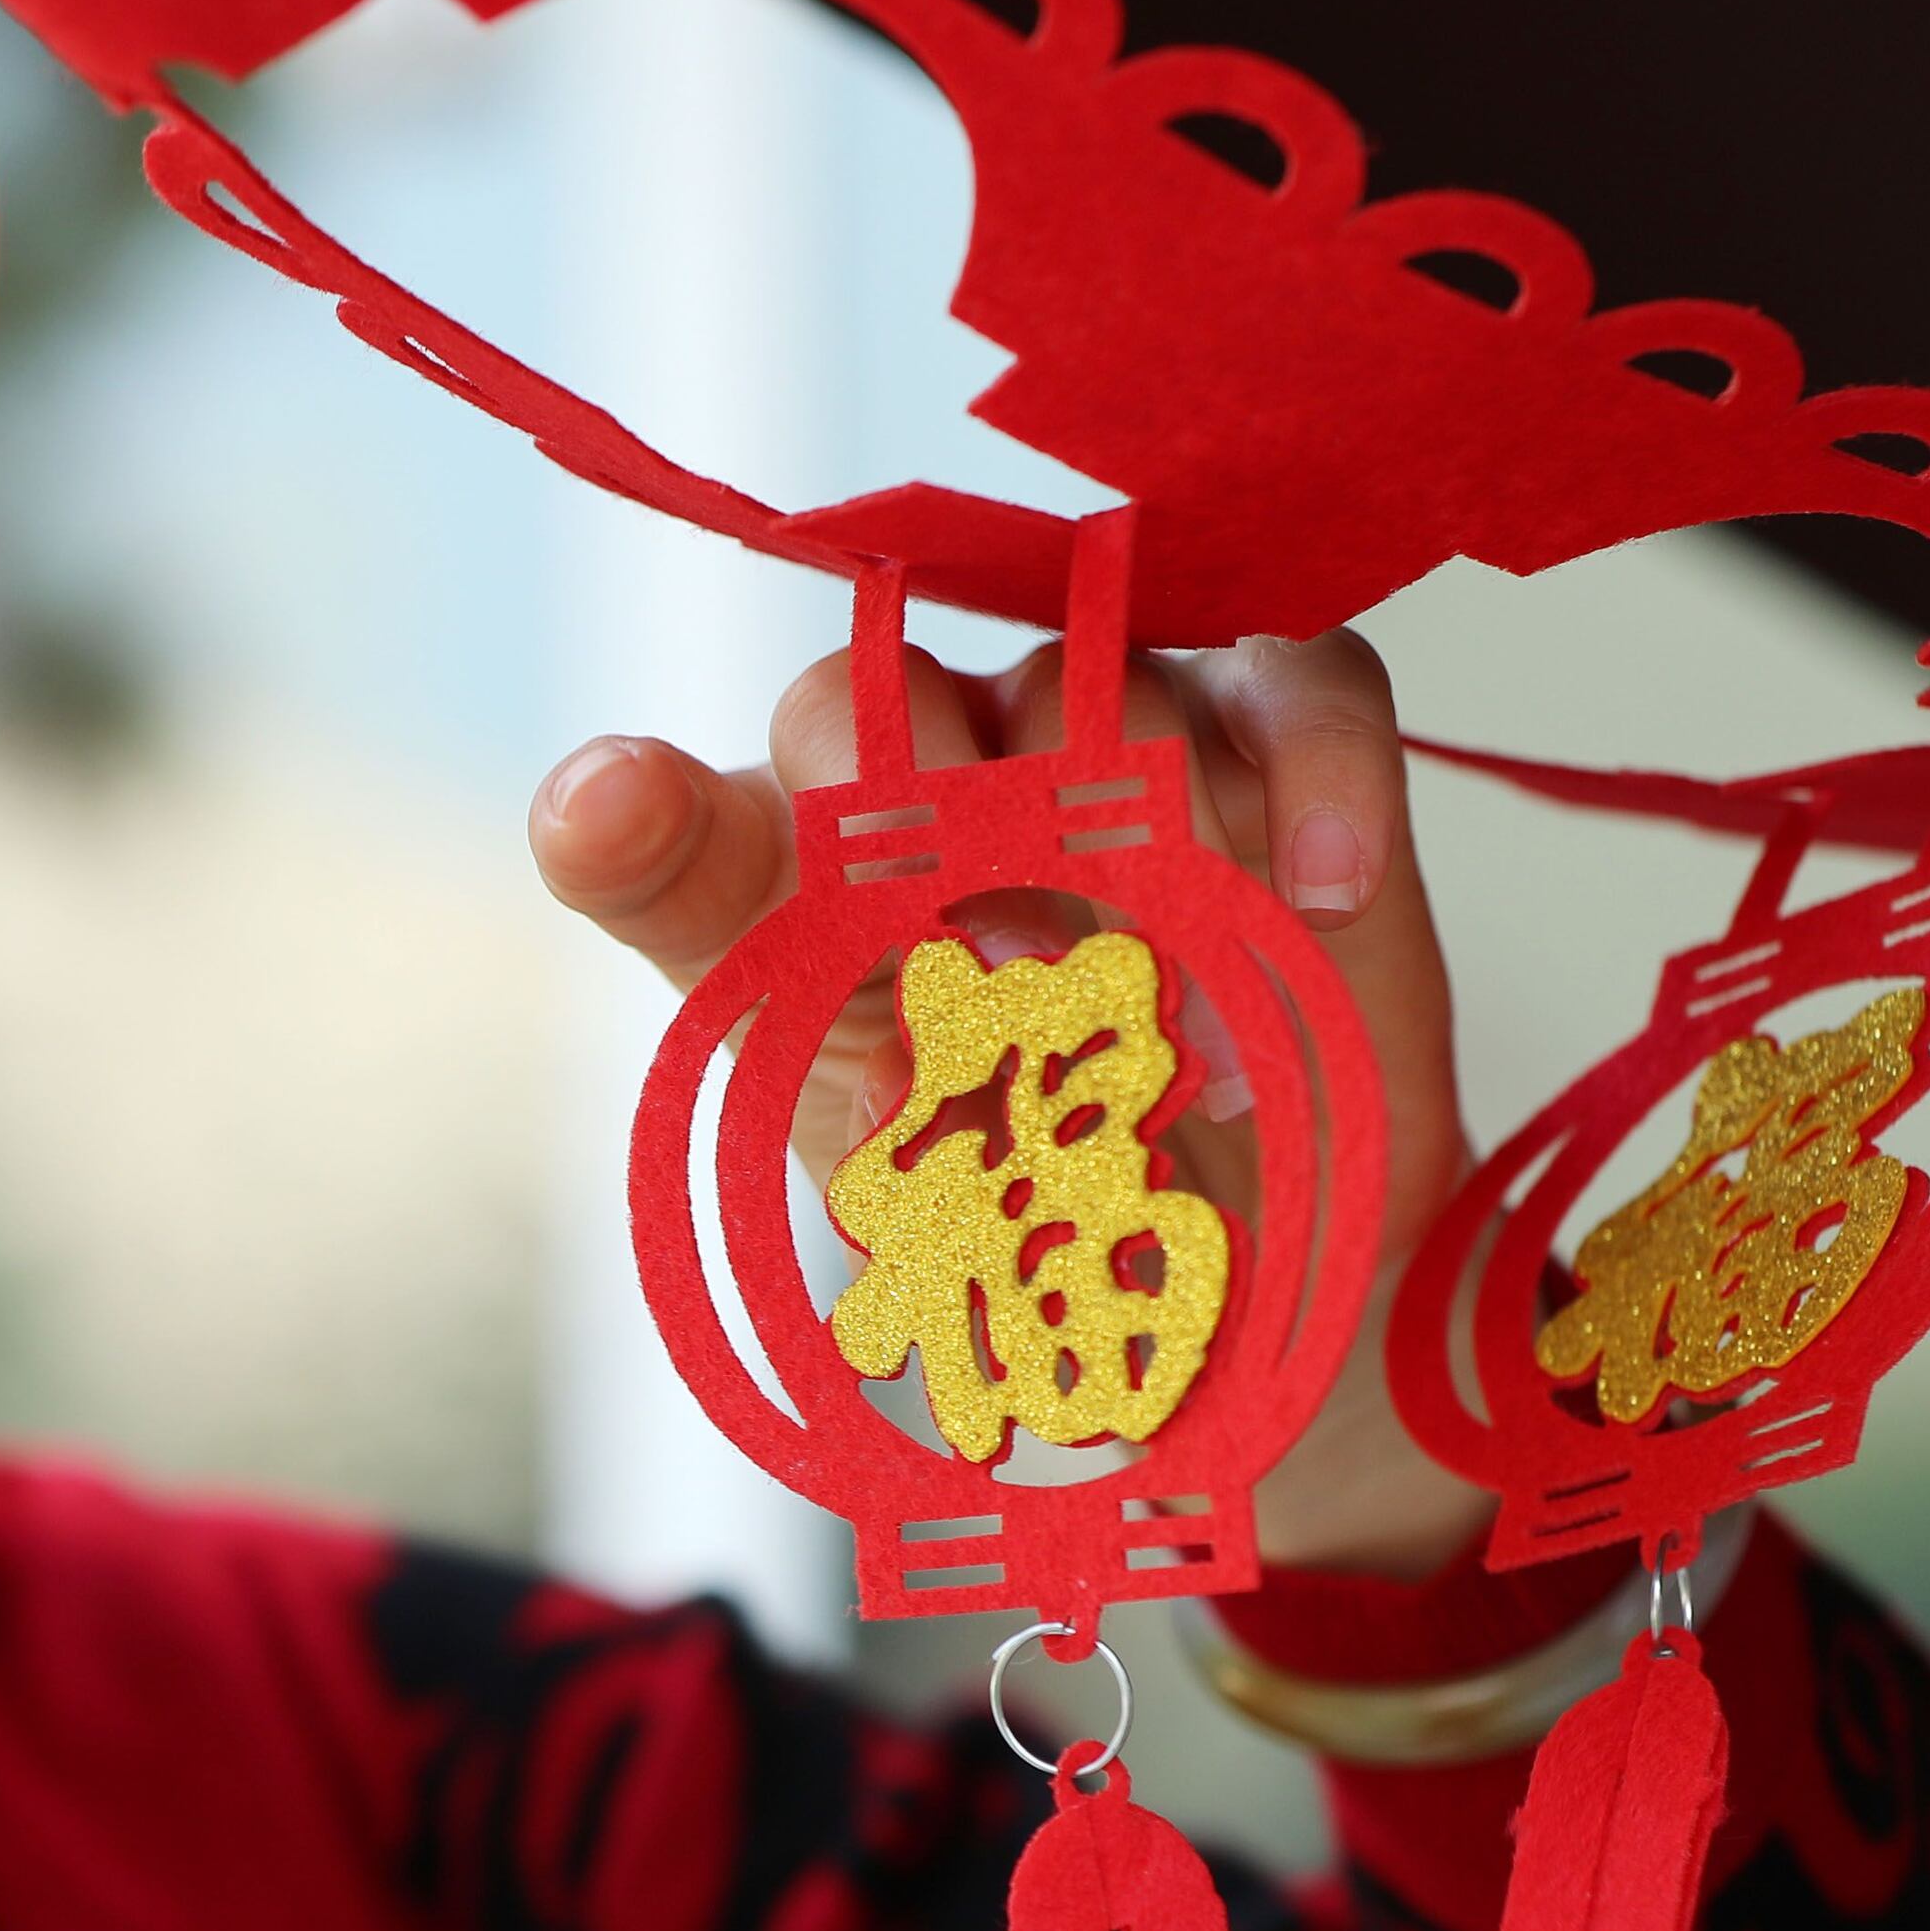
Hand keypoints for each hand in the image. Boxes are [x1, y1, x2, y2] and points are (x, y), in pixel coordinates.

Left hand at [529, 632, 1482, 1577]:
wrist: (1236, 1256)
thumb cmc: (1036, 1187)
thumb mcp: (902, 1162)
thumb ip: (807, 1045)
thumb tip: (678, 887)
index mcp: (801, 880)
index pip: (681, 825)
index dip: (639, 818)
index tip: (610, 819)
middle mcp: (933, 777)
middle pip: (888, 693)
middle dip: (923, 806)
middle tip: (986, 958)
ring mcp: (1105, 736)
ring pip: (1100, 674)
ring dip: (1135, 828)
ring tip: (1166, 997)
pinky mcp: (1273, 740)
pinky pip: (1305, 683)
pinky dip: (1319, 774)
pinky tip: (1316, 896)